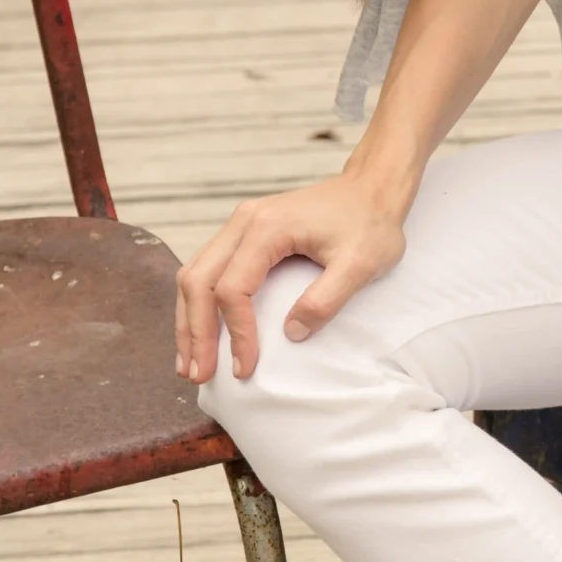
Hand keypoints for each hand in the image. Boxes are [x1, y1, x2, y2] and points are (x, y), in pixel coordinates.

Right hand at [176, 171, 407, 385]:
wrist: (372, 187)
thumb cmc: (371, 222)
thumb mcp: (361, 265)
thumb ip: (325, 300)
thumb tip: (290, 334)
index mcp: (268, 228)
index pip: (232, 288)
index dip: (236, 332)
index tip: (245, 367)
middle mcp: (244, 221)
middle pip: (199, 281)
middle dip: (195, 332)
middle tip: (197, 375)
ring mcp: (240, 224)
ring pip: (195, 274)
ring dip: (188, 320)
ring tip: (189, 362)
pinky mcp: (245, 232)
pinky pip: (208, 268)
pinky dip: (199, 302)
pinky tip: (200, 330)